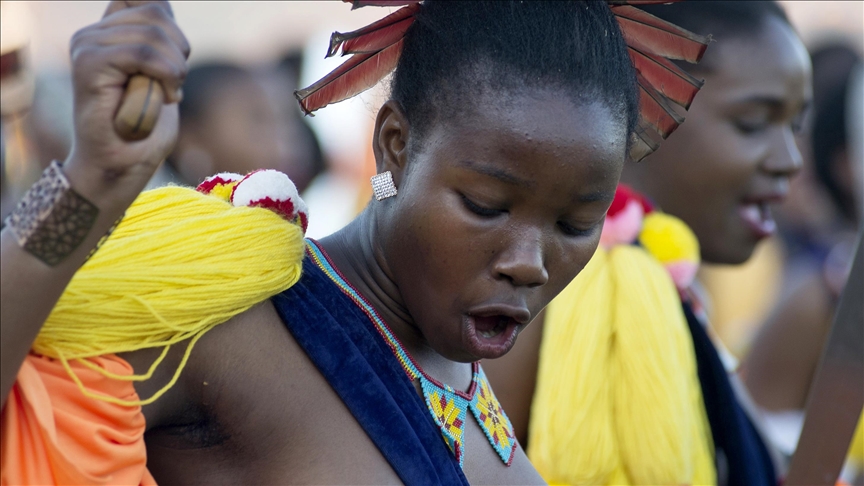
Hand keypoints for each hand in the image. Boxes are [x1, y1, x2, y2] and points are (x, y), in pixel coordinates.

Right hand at [63, 1, 189, 204]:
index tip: (173, 66)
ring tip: (166, 96)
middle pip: (156, 14)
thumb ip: (160, 41)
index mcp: (110, 31)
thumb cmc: (145, 128)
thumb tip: (166, 13)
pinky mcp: (88, 64)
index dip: (173, 28)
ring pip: (153, 34)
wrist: (121, 165)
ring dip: (174, 70)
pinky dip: (165, 76)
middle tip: (173, 87)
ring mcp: (86, 46)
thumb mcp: (163, 74)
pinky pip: (142, 53)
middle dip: (179, 52)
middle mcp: (93, 33)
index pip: (151, 2)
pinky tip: (164, 98)